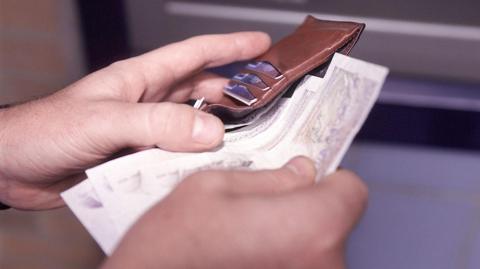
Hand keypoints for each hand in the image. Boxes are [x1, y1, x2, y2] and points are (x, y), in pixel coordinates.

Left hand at [0, 32, 270, 209]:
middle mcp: (147, 102)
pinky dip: (196, 160)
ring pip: (192, 124)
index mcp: (139, 79)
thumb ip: (157, 124)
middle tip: (264, 99)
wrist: (13, 166)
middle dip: (234, 90)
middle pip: (200, 89)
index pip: (193, 54)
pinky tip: (210, 168)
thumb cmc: (45, 130)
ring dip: (218, 128)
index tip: (261, 44)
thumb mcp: (104, 120)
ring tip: (247, 137)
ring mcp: (144, 131)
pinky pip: (177, 154)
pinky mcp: (138, 157)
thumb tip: (209, 131)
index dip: (229, 47)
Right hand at [104, 157, 367, 268]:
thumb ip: (268, 177)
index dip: (327, 180)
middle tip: (261, 212)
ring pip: (316, 251)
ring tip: (247, 243)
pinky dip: (282, 263)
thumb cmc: (170, 251)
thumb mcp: (211, 188)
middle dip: (304, 210)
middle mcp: (324, 266)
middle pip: (333, 223)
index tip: (304, 180)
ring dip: (291, 242)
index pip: (351, 192)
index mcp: (311, 225)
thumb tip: (302, 172)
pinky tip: (248, 262)